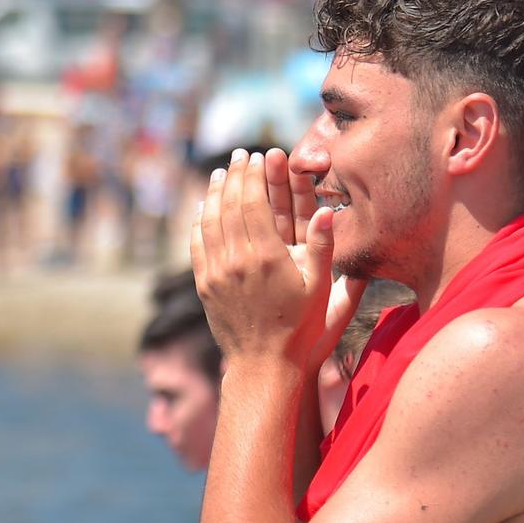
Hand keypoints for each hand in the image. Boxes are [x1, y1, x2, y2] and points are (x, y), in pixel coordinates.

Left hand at [191, 148, 363, 371]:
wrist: (264, 366)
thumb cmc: (300, 329)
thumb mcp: (320, 291)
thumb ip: (322, 249)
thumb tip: (326, 212)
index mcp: (267, 258)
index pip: (253, 203)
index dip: (253, 176)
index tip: (256, 157)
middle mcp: (237, 262)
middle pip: (229, 205)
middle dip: (233, 176)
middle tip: (238, 156)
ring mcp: (216, 274)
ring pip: (209, 221)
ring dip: (213, 193)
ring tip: (218, 174)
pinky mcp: (204, 286)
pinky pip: (196, 245)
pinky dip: (198, 221)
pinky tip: (203, 208)